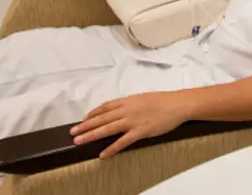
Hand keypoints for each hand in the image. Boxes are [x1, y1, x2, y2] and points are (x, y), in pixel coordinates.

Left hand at [71, 92, 192, 157]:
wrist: (178, 104)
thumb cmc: (164, 101)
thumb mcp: (143, 98)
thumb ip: (130, 104)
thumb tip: (120, 110)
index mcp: (128, 100)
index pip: (105, 107)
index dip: (92, 114)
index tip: (83, 119)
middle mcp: (127, 110)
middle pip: (102, 118)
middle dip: (85, 126)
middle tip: (73, 132)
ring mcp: (133, 121)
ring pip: (108, 129)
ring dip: (92, 135)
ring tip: (79, 141)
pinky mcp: (140, 131)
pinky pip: (123, 141)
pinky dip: (112, 148)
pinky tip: (103, 154)